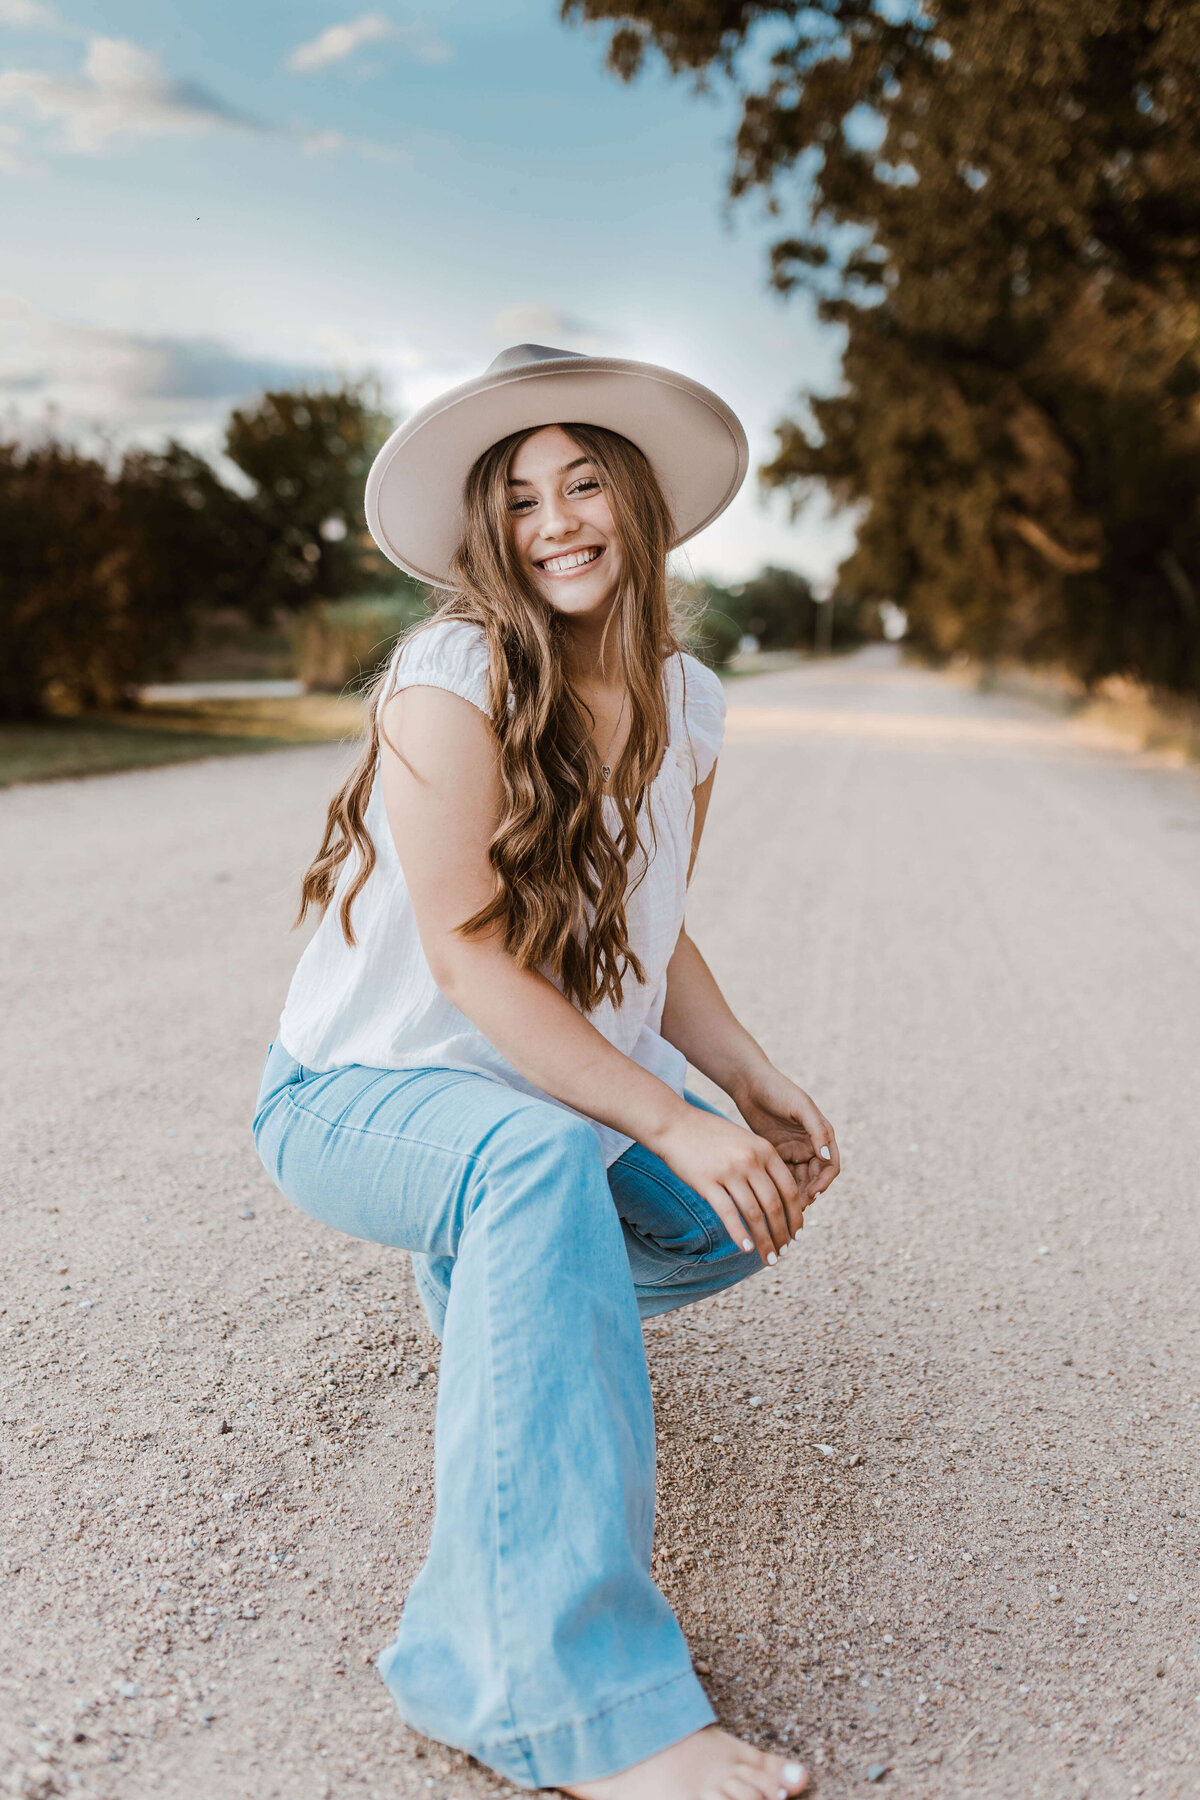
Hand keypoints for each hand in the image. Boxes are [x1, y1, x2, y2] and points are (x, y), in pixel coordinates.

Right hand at [648, 1103, 801, 1265]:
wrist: (674, 1123)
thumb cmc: (709, 1135)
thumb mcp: (744, 1141)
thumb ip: (761, 1164)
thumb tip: (776, 1199)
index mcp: (765, 1150)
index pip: (789, 1190)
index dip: (796, 1216)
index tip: (796, 1234)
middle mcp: (751, 1161)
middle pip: (774, 1205)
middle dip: (782, 1234)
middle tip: (784, 1252)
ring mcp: (729, 1171)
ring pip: (754, 1214)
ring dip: (765, 1241)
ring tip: (770, 1259)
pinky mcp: (707, 1182)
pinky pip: (728, 1214)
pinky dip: (739, 1234)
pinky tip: (746, 1250)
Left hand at [729, 1062, 839, 1227]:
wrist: (749, 1082)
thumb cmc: (778, 1089)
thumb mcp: (801, 1107)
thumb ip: (817, 1131)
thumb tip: (827, 1158)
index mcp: (821, 1134)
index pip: (830, 1165)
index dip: (824, 1182)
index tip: (812, 1194)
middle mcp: (810, 1144)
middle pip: (815, 1177)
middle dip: (808, 1193)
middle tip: (796, 1208)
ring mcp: (793, 1149)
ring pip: (799, 1180)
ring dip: (795, 1194)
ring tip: (784, 1207)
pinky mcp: (776, 1152)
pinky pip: (782, 1175)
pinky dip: (780, 1187)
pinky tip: (771, 1197)